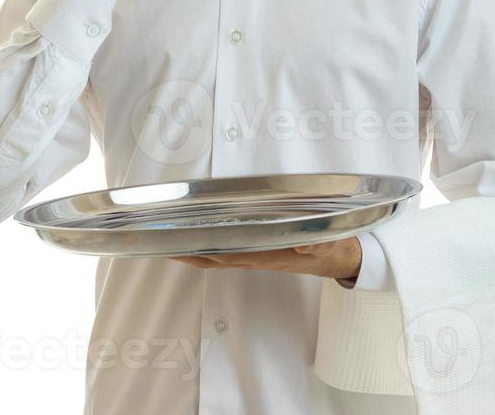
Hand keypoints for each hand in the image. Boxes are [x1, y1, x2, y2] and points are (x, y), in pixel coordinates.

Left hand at [168, 237, 361, 280]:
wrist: (342, 258)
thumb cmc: (333, 246)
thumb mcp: (329, 242)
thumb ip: (317, 242)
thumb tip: (300, 239)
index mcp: (264, 255)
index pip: (222, 254)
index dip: (196, 251)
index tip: (171, 244)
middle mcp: (254, 257)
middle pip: (209, 257)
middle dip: (182, 251)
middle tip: (152, 240)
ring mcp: (255, 255)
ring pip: (215, 254)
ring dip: (190, 249)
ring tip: (165, 238)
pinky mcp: (259, 250)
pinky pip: (226, 250)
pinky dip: (207, 245)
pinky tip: (198, 236)